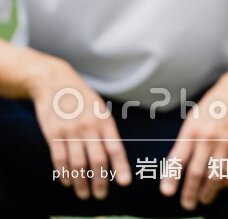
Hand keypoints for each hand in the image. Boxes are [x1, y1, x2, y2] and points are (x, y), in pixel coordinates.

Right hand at [29, 58, 131, 200]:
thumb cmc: (83, 97)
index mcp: (104, 121)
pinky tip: (68, 182)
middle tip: (101, 196)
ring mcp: (69, 131)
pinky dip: (64, 174)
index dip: (120, 167)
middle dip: (100, 182)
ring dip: (81, 183)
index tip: (124, 182)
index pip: (115, 148)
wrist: (56, 82)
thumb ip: (106, 130)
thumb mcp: (100, 108)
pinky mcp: (52, 134)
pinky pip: (59, 159)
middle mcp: (88, 127)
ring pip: (77, 164)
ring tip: (84, 194)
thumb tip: (113, 155)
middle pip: (97, 160)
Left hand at [159, 66, 227, 210]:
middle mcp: (208, 138)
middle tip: (187, 205)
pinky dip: (226, 182)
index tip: (167, 193)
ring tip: (204, 200)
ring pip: (215, 176)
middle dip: (190, 192)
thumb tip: (177, 167)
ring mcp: (226, 143)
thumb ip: (186, 140)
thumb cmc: (214, 106)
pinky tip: (221, 186)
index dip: (171, 178)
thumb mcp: (194, 118)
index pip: (178, 159)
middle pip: (197, 173)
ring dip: (208, 192)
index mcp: (192, 131)